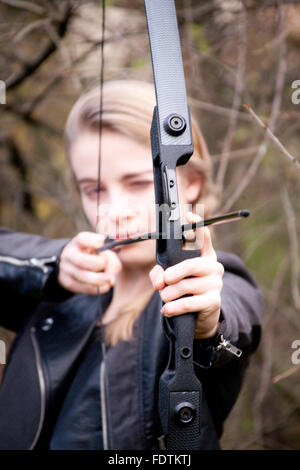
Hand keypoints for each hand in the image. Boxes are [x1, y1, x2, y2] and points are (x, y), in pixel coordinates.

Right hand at [58, 232, 121, 294]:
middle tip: (107, 265)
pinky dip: (98, 288)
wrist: (75, 264)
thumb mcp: (101, 250)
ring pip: (83, 276)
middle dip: (99, 264)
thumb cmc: (93, 254)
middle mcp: (69, 254)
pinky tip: (105, 285)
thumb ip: (110, 258)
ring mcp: (66, 268)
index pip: (83, 239)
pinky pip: (84, 288)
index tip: (103, 244)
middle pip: (82, 260)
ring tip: (109, 279)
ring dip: (100, 279)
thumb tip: (112, 276)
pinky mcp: (68, 282)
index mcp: (78, 242)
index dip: (95, 241)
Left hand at [149, 213, 223, 338]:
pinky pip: (189, 302)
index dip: (197, 225)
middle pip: (191, 265)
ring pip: (186, 286)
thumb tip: (160, 281)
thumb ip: (160, 274)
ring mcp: (216, 284)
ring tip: (165, 298)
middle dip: (173, 274)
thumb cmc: (183, 291)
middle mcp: (213, 266)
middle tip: (165, 280)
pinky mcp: (214, 301)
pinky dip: (173, 307)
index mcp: (204, 255)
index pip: (203, 236)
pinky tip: (167, 310)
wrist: (199, 317)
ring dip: (168, 294)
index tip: (188, 215)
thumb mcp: (170, 279)